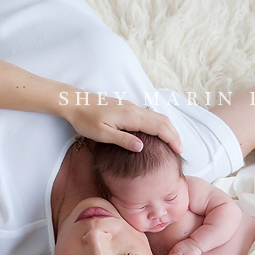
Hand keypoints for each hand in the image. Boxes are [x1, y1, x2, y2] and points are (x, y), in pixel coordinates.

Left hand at [62, 95, 181, 153]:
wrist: (75, 103)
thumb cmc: (85, 120)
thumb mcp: (102, 134)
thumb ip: (122, 140)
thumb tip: (141, 147)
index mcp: (130, 116)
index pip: (159, 127)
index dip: (171, 139)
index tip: (178, 151)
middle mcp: (134, 109)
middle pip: (162, 120)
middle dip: (174, 135)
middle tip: (180, 150)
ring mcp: (132, 107)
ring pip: (157, 117)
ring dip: (168, 129)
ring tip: (173, 144)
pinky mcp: (127, 108)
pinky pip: (150, 116)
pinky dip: (159, 125)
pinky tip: (158, 134)